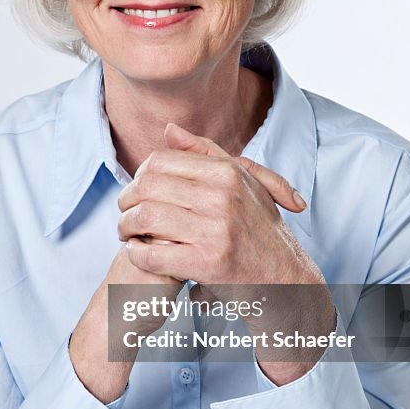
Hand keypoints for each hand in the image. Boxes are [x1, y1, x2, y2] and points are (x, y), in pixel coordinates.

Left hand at [117, 123, 336, 383]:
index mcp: (227, 172)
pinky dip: (137, 254)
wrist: (285, 278)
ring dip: (126, 227)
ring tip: (127, 234)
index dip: (138, 175)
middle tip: (124, 214)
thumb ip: (204, 153)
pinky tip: (137, 254)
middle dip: (126, 201)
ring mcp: (217, 230)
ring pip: (146, 218)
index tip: (136, 191)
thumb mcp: (242, 182)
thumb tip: (169, 130)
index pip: (160, 161)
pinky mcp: (209, 264)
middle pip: (148, 187)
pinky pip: (154, 254)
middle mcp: (222, 196)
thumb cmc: (259, 228)